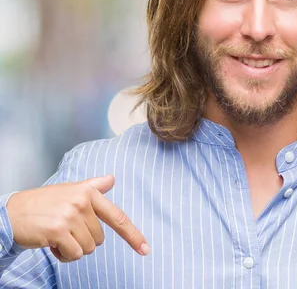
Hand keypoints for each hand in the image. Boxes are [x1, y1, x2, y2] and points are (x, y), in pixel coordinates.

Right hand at [6, 175, 149, 262]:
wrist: (12, 213)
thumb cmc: (43, 203)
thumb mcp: (69, 190)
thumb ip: (92, 186)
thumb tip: (112, 179)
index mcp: (88, 192)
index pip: (118, 217)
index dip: (133, 235)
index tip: (146, 249)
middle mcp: (82, 202)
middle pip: (99, 239)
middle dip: (83, 240)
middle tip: (64, 230)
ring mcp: (71, 216)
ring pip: (87, 249)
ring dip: (72, 248)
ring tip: (57, 236)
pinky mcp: (59, 230)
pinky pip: (74, 255)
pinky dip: (64, 255)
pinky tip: (52, 244)